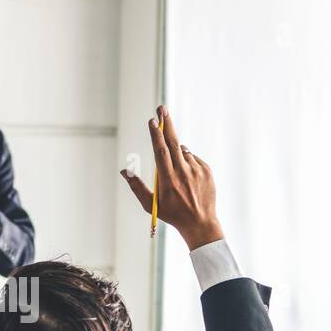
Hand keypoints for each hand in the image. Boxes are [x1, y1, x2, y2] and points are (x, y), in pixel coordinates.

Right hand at [120, 105, 223, 249]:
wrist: (200, 222)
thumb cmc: (172, 214)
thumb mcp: (150, 205)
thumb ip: (136, 186)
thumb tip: (123, 170)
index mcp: (169, 180)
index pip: (161, 151)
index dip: (155, 135)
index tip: (152, 121)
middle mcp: (183, 172)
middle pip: (173, 142)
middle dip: (167, 124)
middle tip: (162, 108)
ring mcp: (197, 170)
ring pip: (182, 152)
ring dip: (176, 154)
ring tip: (177, 175)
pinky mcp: (207, 170)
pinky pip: (193, 159)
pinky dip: (187, 163)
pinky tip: (187, 179)